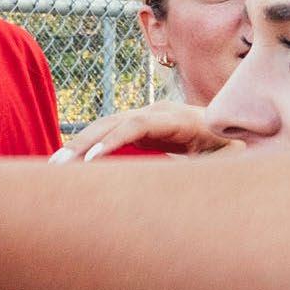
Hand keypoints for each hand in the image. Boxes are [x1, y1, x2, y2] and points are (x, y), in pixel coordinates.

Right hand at [50, 101, 239, 162]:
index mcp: (180, 120)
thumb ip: (213, 166)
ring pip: (103, 127)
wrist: (236, 134)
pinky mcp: (138, 128)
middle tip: (56, 165)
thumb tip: (194, 176)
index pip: (137, 124)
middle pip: (111, 122)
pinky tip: (67, 163)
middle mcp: (158, 113)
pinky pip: (106, 135)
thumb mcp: (230, 159)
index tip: (91, 159)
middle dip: (82, 143)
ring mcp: (145, 118)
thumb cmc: (234, 151)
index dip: (113, 140)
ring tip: (52, 167)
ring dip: (77, 146)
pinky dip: (86, 148)